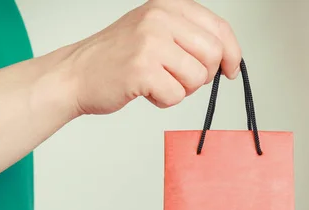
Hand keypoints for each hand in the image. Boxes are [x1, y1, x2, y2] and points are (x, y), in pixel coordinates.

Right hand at [63, 0, 241, 114]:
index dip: (232, 53)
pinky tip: (146, 90)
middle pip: (213, 55)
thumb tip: (228, 58)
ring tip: (156, 81)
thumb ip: (190, 36)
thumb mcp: (155, 29)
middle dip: (203, 75)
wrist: (76, 73)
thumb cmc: (118, 57)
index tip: (230, 69)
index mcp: (168, 4)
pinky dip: (164, 101)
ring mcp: (151, 42)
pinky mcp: (142, 69)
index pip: (219, 28)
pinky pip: (176, 96)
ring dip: (181, 89)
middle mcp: (160, 17)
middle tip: (180, 78)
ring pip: (197, 78)